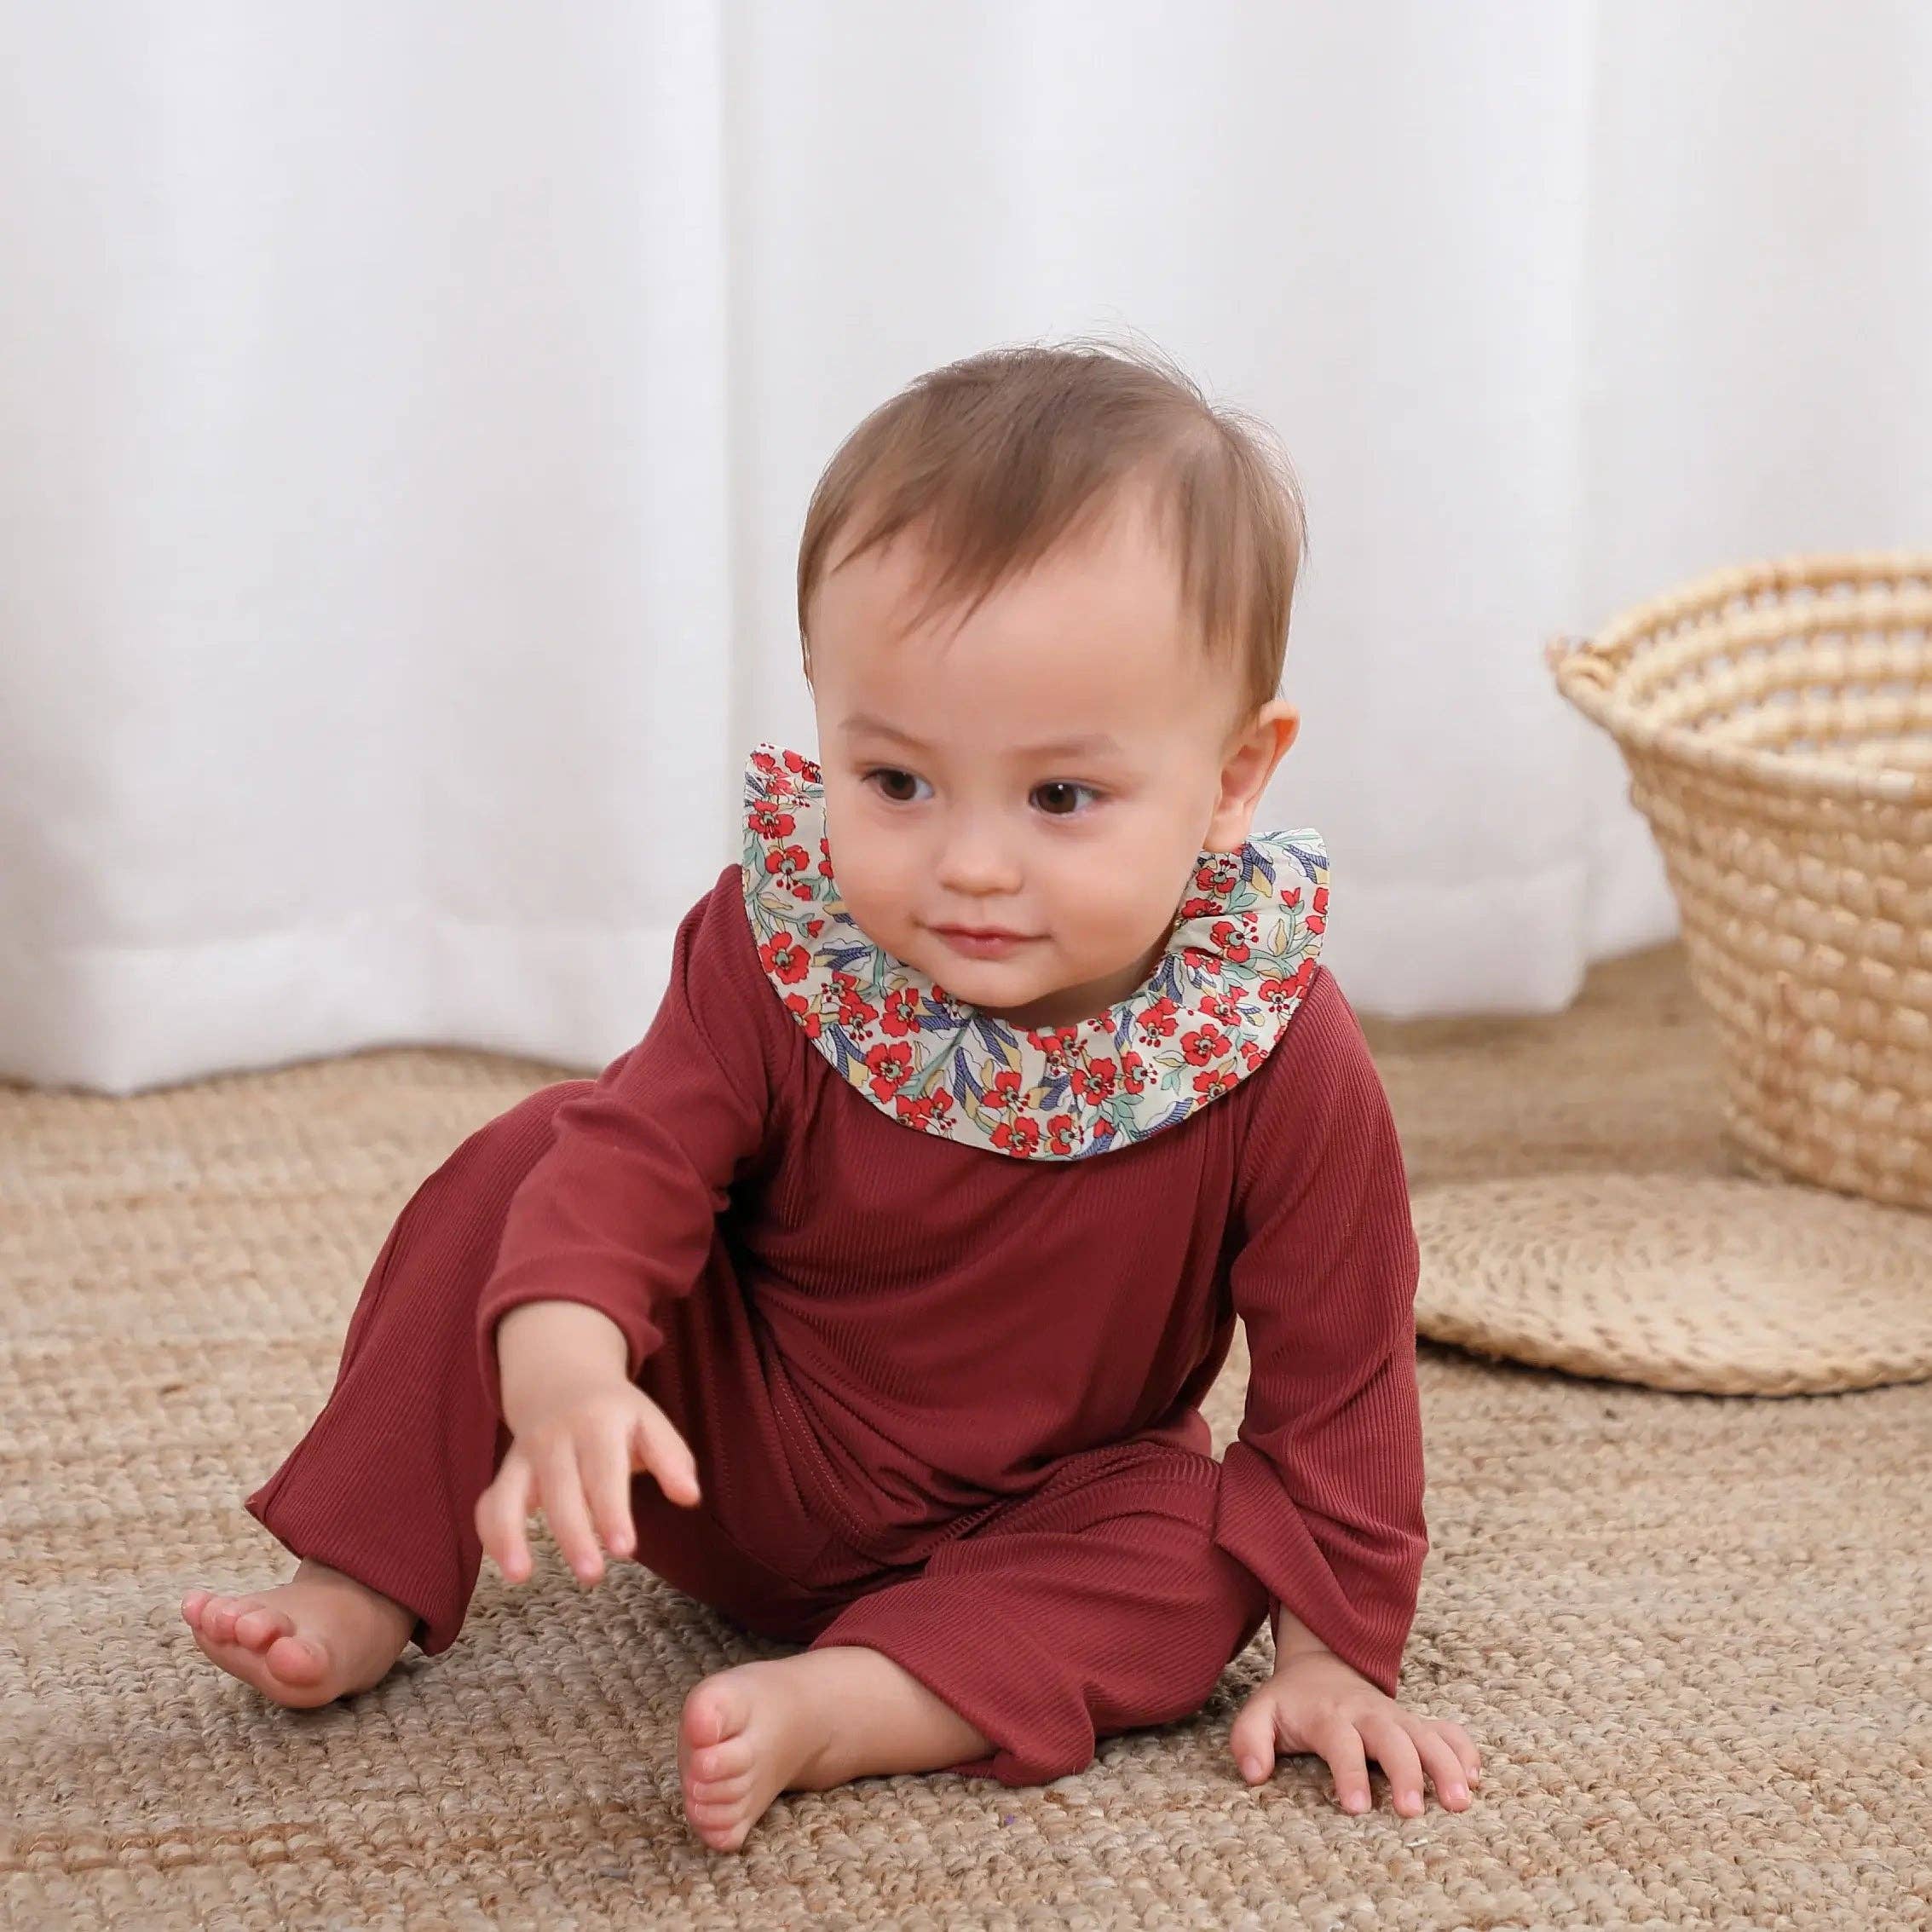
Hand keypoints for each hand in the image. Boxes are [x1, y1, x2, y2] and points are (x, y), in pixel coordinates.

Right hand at [475, 1371, 702, 1588]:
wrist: (563, 1379)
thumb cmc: (616, 1415)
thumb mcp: (649, 1423)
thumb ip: (671, 1459)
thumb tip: (690, 1496)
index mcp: (598, 1422)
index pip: (605, 1470)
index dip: (612, 1510)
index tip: (625, 1549)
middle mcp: (556, 1436)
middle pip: (561, 1488)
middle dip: (573, 1534)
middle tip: (591, 1575)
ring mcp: (525, 1454)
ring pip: (511, 1494)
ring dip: (511, 1535)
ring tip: (520, 1576)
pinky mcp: (507, 1472)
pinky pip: (490, 1502)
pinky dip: (492, 1533)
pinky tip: (511, 1567)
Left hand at [1229, 1648, 1481, 1816]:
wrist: (1321, 1666)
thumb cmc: (1290, 1703)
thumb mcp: (1259, 1713)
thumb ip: (1249, 1740)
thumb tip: (1254, 1775)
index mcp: (1330, 1715)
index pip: (1341, 1743)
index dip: (1348, 1773)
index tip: (1355, 1807)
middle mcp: (1369, 1714)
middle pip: (1393, 1739)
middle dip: (1406, 1772)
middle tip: (1411, 1811)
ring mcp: (1397, 1717)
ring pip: (1429, 1735)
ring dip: (1447, 1765)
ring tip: (1461, 1801)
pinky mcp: (1416, 1722)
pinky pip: (1448, 1731)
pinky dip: (1464, 1750)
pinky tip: (1476, 1777)